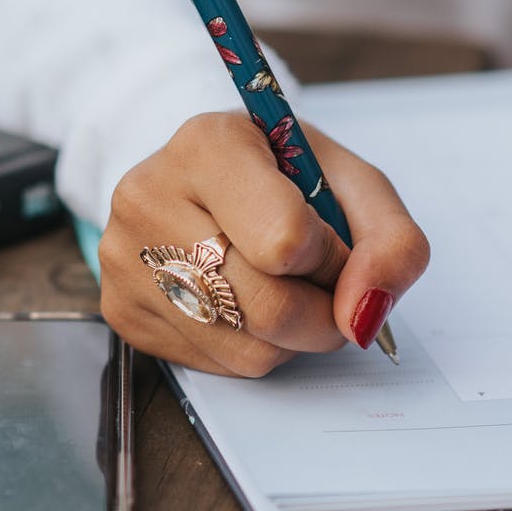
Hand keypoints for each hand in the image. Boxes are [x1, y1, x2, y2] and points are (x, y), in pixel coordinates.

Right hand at [98, 112, 429, 375]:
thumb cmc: (280, 175)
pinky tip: (244, 300)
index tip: (331, 241)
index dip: (332, 257)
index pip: (287, 241)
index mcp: (207, 145)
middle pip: (269, 307)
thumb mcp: (349, 181)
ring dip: (293, 336)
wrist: (201, 176)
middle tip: (324, 282)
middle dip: (323, 312)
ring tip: (281, 284)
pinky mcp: (120, 310)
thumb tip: (367, 316)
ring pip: (248, 349)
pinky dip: (254, 347)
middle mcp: (148, 197)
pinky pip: (217, 366)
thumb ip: (391, 240)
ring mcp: (125, 258)